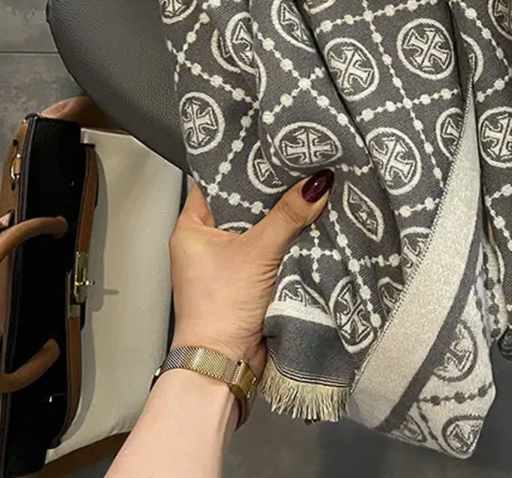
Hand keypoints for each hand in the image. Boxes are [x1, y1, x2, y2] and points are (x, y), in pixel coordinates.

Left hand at [169, 170, 332, 377]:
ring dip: (285, 214)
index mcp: (192, 227)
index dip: (244, 162)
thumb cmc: (221, 306)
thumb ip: (289, 215)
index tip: (274, 145)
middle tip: (303, 161)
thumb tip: (319, 182)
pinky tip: (313, 219)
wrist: (225, 365)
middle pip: (245, 202)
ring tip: (314, 183)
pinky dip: (290, 238)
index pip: (218, 181)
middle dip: (273, 189)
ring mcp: (229, 261)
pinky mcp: (250, 278)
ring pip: (262, 225)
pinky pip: (273, 247)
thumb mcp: (258, 252)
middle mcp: (208, 240)